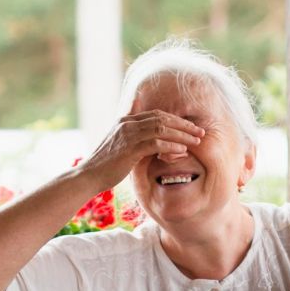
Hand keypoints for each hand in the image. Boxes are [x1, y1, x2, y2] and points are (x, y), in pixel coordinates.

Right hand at [83, 105, 205, 191]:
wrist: (89, 176)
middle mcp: (127, 123)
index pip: (157, 114)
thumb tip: (155, 145)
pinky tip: (182, 150)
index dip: (176, 120)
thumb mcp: (122, 149)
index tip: (191, 128)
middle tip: (200, 132)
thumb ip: (137, 142)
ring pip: (162, 128)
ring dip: (182, 135)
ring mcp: (128, 135)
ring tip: (196, 141)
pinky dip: (172, 145)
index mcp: (126, 121)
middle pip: (162, 118)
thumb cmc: (106, 167)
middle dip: (184, 125)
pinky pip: (156, 143)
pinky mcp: (130, 148)